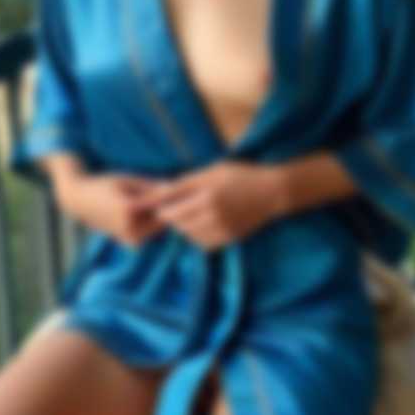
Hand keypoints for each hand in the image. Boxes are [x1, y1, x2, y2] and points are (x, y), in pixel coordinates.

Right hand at [59, 172, 169, 246]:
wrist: (81, 202)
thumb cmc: (104, 185)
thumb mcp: (128, 180)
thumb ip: (151, 185)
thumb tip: (174, 188)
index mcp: (129, 209)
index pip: (162, 203)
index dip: (175, 196)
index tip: (184, 190)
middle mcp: (130, 227)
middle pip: (163, 217)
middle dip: (171, 208)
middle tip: (179, 196)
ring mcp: (130, 238)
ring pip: (159, 226)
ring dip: (164, 216)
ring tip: (167, 202)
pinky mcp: (131, 242)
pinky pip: (151, 231)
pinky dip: (155, 222)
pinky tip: (154, 210)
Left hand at [125, 161, 282, 250]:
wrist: (272, 193)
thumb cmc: (241, 175)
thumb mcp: (212, 171)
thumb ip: (187, 182)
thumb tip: (162, 191)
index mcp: (206, 194)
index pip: (171, 202)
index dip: (153, 205)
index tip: (142, 206)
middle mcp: (212, 213)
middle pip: (176, 220)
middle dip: (169, 215)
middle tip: (168, 208)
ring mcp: (221, 228)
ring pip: (187, 233)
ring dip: (182, 226)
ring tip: (189, 214)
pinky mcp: (228, 238)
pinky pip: (202, 242)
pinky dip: (196, 235)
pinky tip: (202, 224)